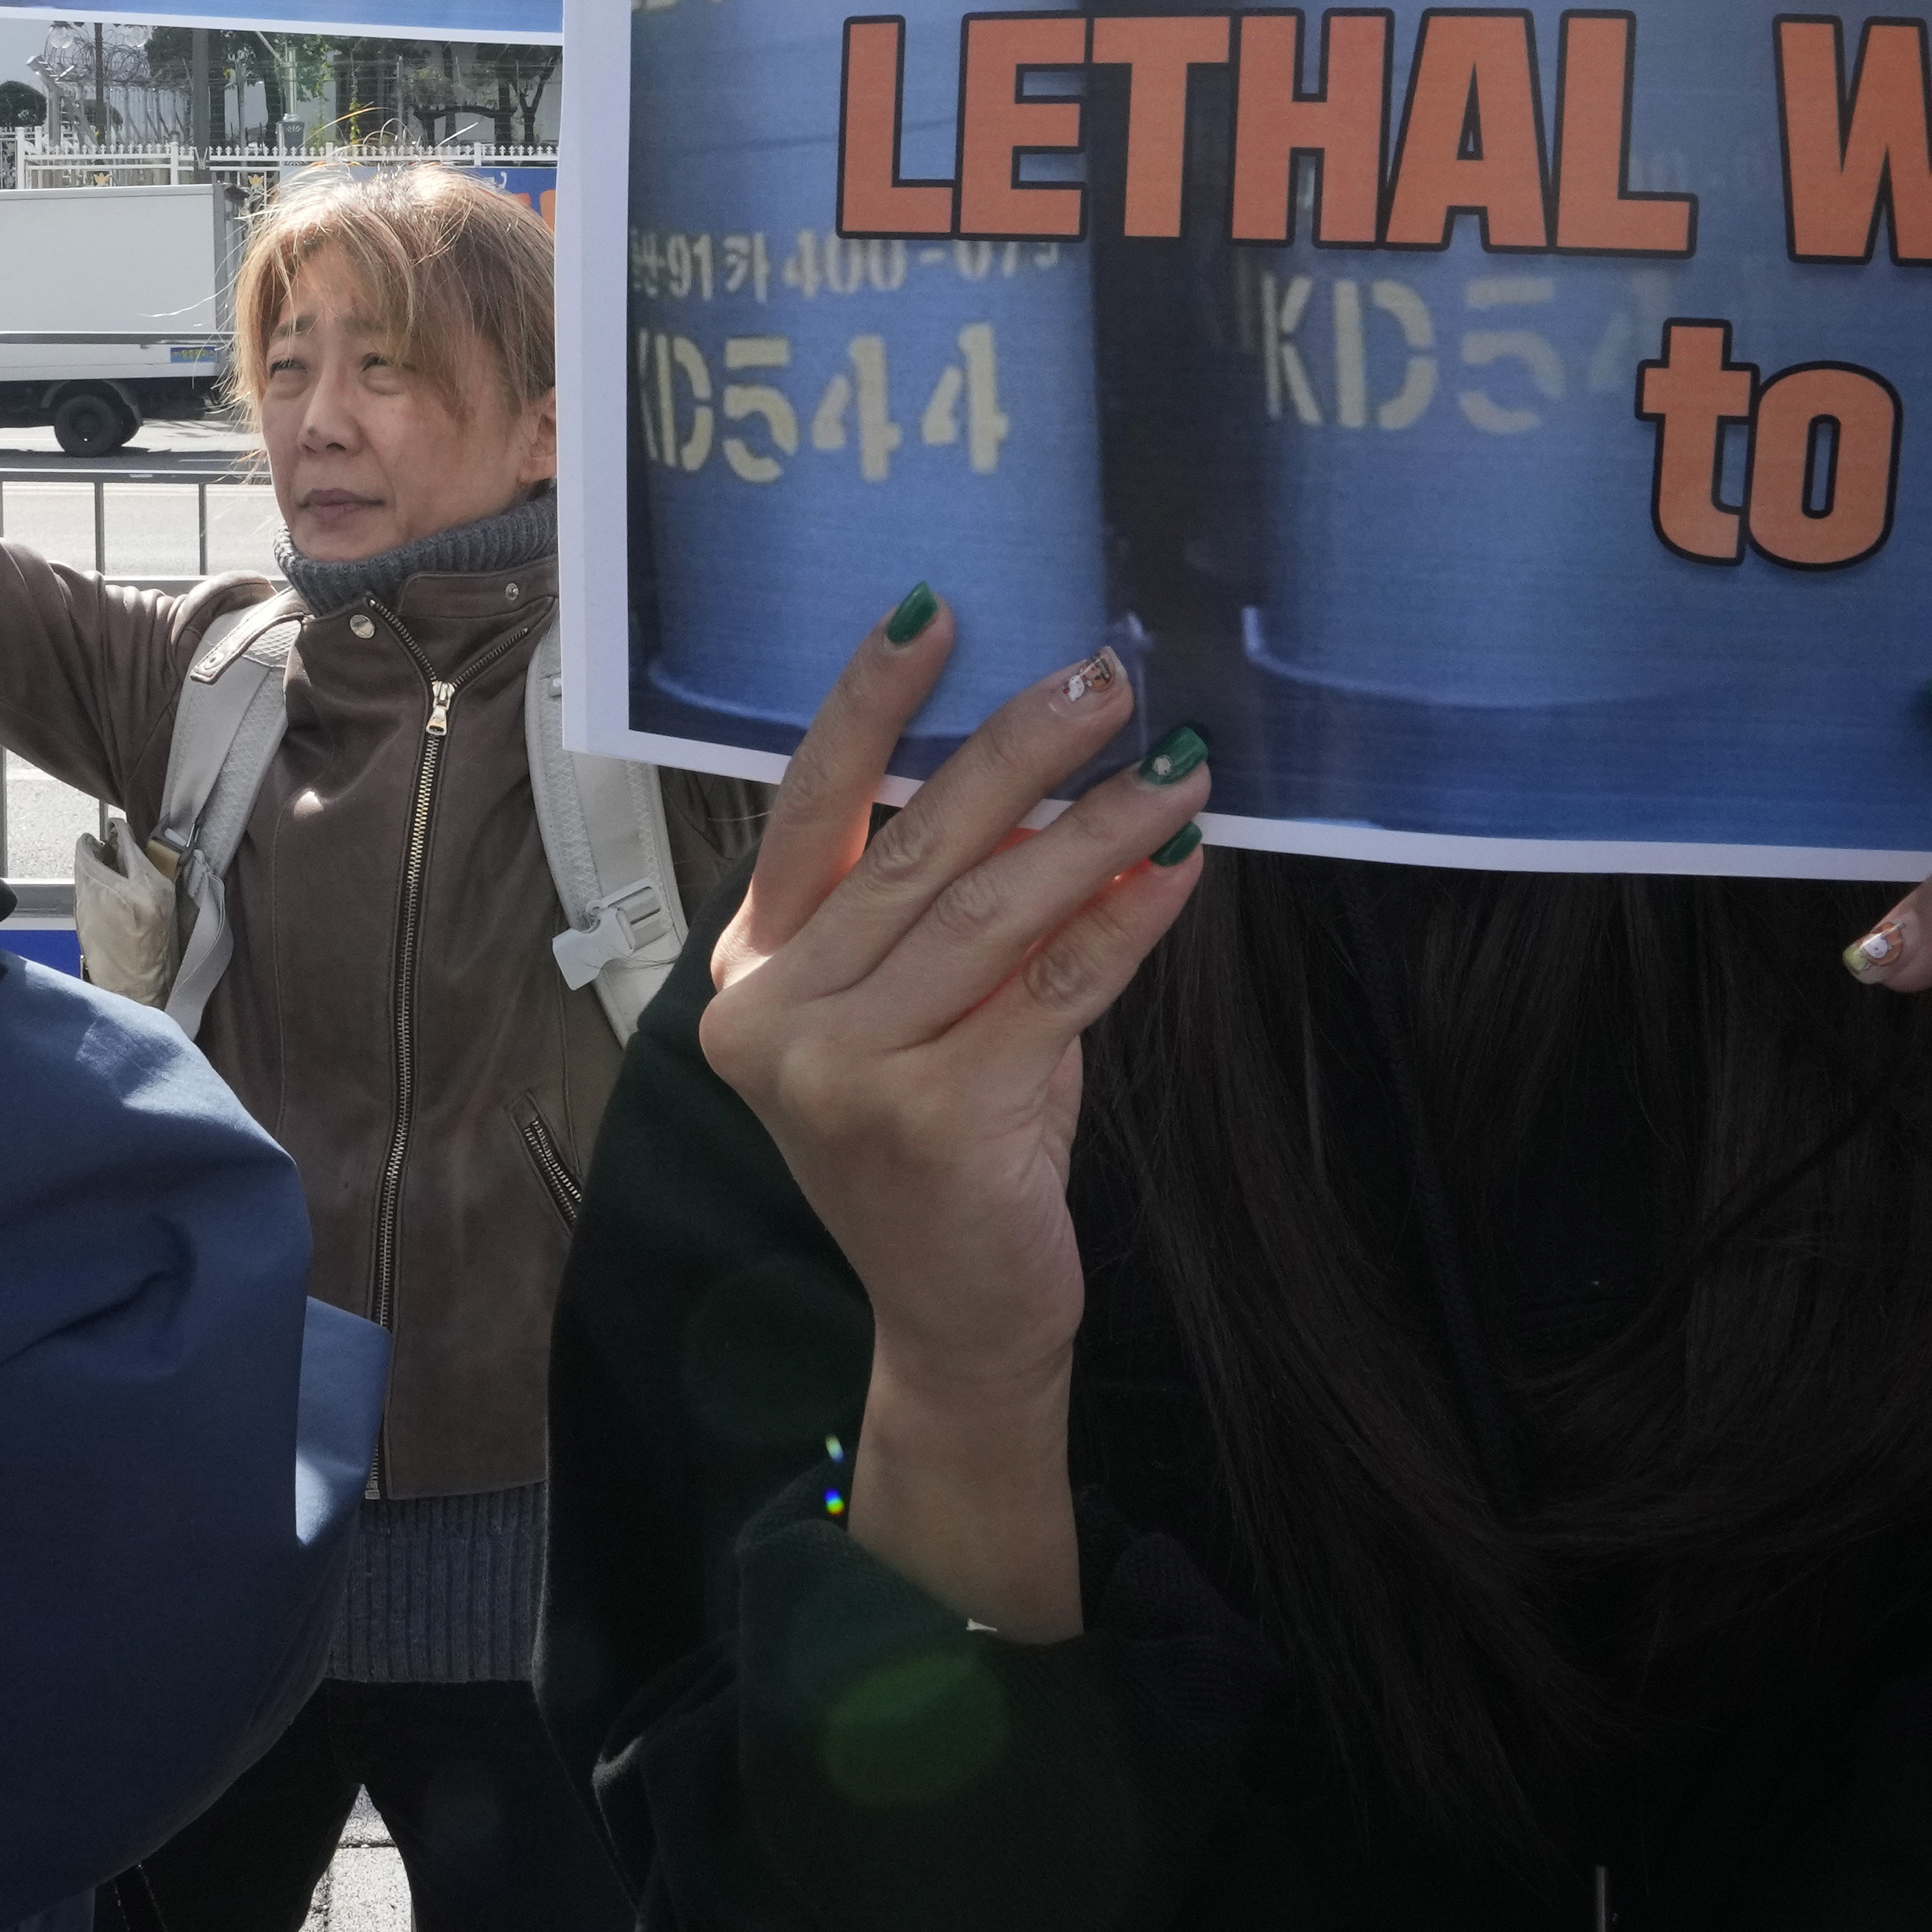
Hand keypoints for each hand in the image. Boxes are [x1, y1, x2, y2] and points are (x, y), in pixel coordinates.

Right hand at [695, 595, 1210, 1637]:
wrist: (956, 1319)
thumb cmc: (947, 1142)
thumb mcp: (923, 1011)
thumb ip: (953, 906)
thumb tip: (1057, 767)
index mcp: (749, 973)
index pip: (804, 809)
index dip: (869, 706)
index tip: (937, 611)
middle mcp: (773, 1018)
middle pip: (910, 847)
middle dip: (1019, 748)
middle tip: (1106, 677)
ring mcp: (844, 1075)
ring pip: (989, 909)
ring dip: (1098, 827)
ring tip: (1177, 767)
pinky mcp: (935, 1119)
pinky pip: (1053, 987)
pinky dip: (1127, 920)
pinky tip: (1182, 870)